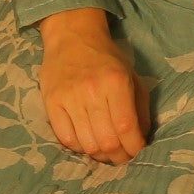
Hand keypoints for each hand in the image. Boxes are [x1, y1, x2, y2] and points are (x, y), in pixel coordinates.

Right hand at [38, 7, 151, 164]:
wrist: (72, 37)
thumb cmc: (107, 58)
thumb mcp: (132, 76)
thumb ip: (140, 107)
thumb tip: (141, 139)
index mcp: (116, 82)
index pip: (126, 127)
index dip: (134, 148)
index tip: (137, 152)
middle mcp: (92, 91)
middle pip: (107, 141)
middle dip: (118, 157)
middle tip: (122, 156)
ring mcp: (69, 98)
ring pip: (87, 145)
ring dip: (100, 156)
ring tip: (106, 152)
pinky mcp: (51, 103)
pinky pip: (66, 139)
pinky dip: (79, 148)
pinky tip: (87, 141)